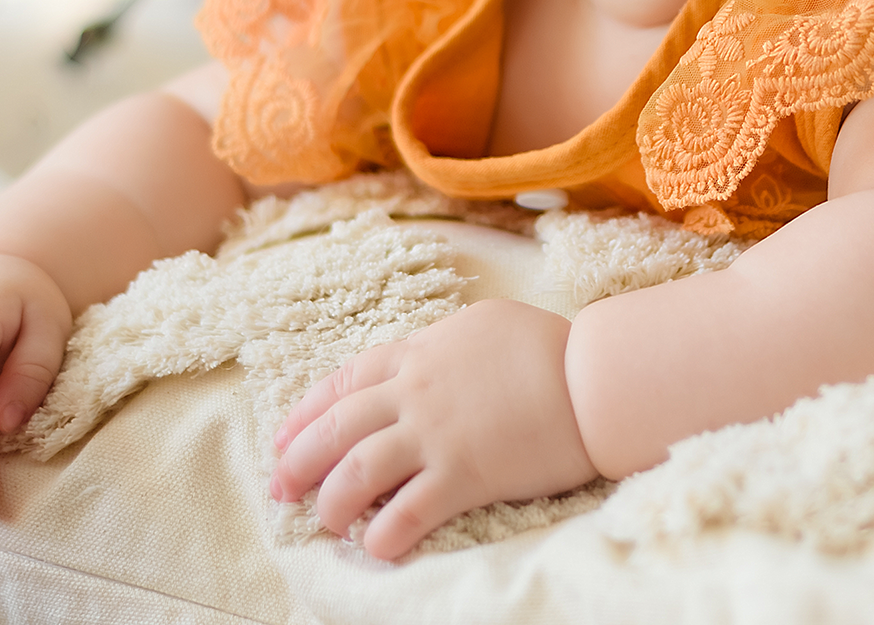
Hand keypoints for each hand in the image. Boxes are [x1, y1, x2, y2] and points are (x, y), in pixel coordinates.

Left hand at [271, 299, 597, 559]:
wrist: (593, 377)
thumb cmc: (548, 347)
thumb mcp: (483, 325)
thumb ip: (442, 346)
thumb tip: (425, 358)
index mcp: (418, 353)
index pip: (345, 382)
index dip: (306, 413)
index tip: (283, 439)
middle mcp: (415, 393)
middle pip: (338, 429)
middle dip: (299, 462)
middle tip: (281, 490)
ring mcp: (436, 434)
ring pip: (359, 470)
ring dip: (333, 501)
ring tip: (325, 522)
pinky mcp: (464, 475)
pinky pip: (409, 510)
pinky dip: (385, 534)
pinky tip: (376, 548)